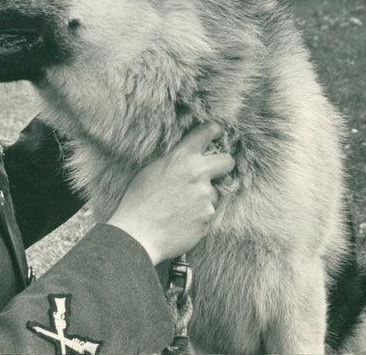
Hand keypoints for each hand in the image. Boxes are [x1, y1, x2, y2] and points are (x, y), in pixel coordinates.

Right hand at [106, 122, 234, 264]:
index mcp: (181, 157)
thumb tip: (189, 155)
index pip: (207, 132)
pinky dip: (200, 215)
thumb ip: (175, 160)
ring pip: (214, 191)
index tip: (217, 133)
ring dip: (204, 197)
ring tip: (181, 207)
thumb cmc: (139, 201)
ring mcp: (205, 196)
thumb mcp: (152, 169)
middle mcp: (197, 173)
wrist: (138, 234)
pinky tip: (182, 219)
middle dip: (223, 165)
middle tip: (212, 173)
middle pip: (227, 161)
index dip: (215, 131)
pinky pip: (209, 211)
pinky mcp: (209, 216)